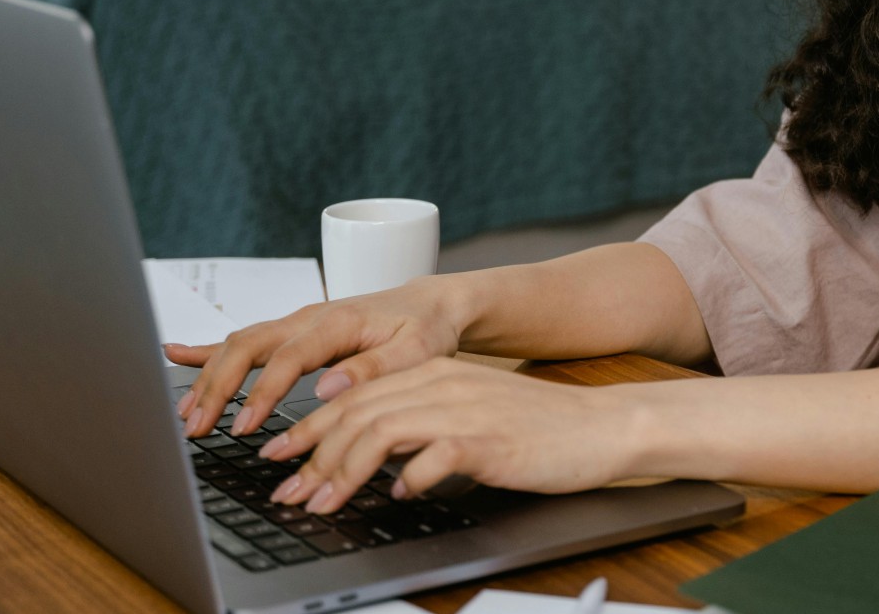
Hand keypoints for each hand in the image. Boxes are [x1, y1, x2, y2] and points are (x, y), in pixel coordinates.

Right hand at [163, 277, 464, 437]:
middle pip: (247, 347)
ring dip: (208, 377)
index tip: (242, 427)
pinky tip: (175, 354)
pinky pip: (243, 338)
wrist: (432, 305)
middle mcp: (308, 318)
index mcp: (336, 323)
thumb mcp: (417, 350)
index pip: (286, 358)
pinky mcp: (292, 331)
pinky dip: (207, 348)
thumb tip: (327, 387)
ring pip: (238, 344)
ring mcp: (296, 323)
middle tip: (197, 429)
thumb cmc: (427, 328)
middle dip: (217, 388)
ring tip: (185, 415)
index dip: (261, 392)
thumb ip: (374, 368)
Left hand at [257, 357, 643, 513]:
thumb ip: (420, 426)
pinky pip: (434, 456)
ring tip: (325, 503)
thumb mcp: (468, 414)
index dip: (308, 428)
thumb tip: (373, 460)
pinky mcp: (489, 439)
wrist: (600, 427)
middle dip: (312, 455)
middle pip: (357, 412)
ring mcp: (466, 409)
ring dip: (344, 471)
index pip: (354, 395)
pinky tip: (400, 495)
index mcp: (434, 373)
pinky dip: (408, 477)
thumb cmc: (537, 429)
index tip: (278, 458)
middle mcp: (443, 384)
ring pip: (382, 431)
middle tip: (287, 491)